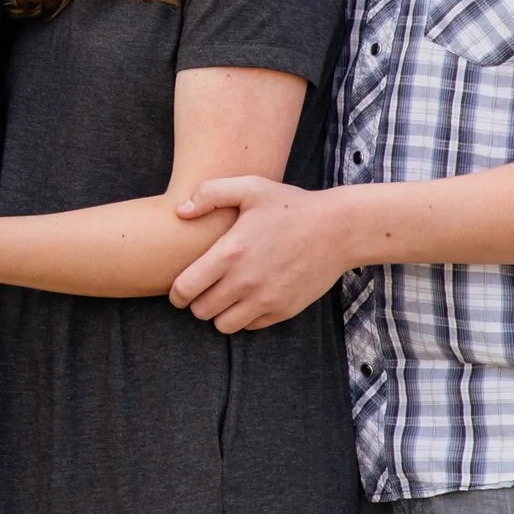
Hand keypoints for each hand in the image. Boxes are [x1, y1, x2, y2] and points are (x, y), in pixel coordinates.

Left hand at [168, 176, 346, 332]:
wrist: (338, 230)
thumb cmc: (290, 206)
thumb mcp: (250, 187)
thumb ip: (209, 194)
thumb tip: (181, 212)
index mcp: (230, 253)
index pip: (185, 289)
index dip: (176, 292)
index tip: (179, 288)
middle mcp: (245, 282)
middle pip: (201, 311)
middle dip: (196, 302)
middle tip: (203, 289)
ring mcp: (265, 299)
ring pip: (223, 325)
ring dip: (219, 313)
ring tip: (224, 296)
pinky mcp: (283, 310)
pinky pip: (250, 326)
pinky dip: (244, 316)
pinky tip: (248, 297)